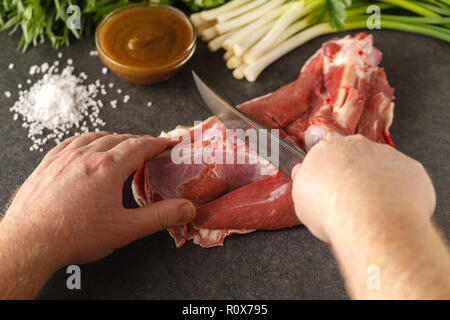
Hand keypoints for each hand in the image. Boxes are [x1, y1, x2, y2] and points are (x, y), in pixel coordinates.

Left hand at [1, 132, 195, 268]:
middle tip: (148, 147)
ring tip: (121, 144)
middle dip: (137, 141)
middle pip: (118, 138)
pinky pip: (70, 142)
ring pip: (94, 137)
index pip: (139, 146)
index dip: (156, 143)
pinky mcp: (47, 164)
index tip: (165, 142)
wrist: (29, 242)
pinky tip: (87, 145)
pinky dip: (86, 140)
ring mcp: (63, 157)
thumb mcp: (125, 229)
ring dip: (112, 138)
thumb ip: (160, 216)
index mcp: (108, 168)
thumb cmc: (74, 235)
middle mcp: (85, 156)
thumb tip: (186, 209)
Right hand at [291, 135, 435, 241]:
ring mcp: (386, 154)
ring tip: (372, 210)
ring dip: (378, 184)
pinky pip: (405, 180)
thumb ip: (303, 182)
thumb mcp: (300, 199)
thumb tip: (302, 174)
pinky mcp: (411, 168)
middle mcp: (357, 145)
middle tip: (350, 201)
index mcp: (326, 149)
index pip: (325, 158)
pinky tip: (392, 210)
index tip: (329, 190)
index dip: (327, 176)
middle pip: (355, 158)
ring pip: (382, 168)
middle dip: (354, 176)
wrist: (369, 218)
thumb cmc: (331, 208)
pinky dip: (401, 194)